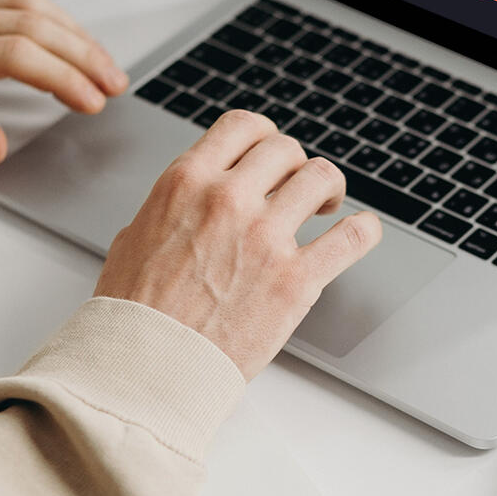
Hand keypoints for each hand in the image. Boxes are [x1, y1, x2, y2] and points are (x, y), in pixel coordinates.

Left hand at [0, 0, 128, 162]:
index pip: (16, 55)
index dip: (63, 77)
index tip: (91, 100)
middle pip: (33, 23)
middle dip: (83, 54)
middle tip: (112, 83)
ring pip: (26, 0)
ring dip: (72, 29)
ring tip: (99, 60)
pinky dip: (46, 9)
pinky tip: (63, 30)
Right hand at [94, 111, 383, 379]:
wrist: (142, 369)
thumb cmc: (132, 314)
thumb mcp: (135, 237)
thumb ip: (174, 206)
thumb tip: (194, 198)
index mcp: (186, 183)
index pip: (243, 126)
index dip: (264, 137)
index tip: (272, 155)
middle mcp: (228, 200)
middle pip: (287, 149)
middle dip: (294, 167)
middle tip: (296, 190)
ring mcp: (265, 238)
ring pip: (323, 177)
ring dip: (328, 190)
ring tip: (325, 209)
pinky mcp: (295, 280)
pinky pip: (353, 236)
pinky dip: (364, 230)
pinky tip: (360, 233)